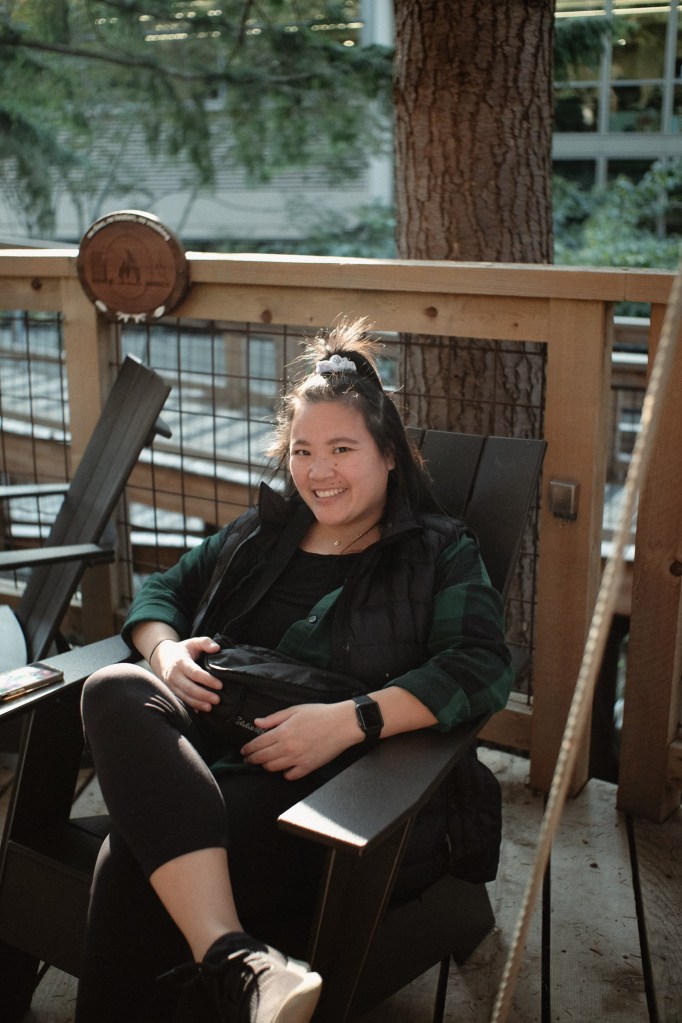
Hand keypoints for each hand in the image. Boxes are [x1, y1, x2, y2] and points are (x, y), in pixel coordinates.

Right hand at [152, 636, 222, 711]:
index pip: (195, 673)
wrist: (161, 656)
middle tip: (217, 699)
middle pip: (189, 688)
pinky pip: (181, 700)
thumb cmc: (182, 650)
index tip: (220, 685)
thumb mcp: (192, 642)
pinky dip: (191, 706)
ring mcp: (171, 684)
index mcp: (181, 662)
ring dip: (198, 703)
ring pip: (184, 696)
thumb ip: (205, 642)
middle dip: (204, 695)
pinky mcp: (172, 690)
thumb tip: (217, 648)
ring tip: (210, 707)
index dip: (207, 680)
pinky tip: (200, 711)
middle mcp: (174, 675)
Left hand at [240, 701, 362, 780]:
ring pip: (273, 768)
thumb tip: (257, 723)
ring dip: (265, 766)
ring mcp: (297, 760)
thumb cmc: (320, 714)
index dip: (248, 749)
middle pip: (262, 758)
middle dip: (252, 759)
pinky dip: (284, 773)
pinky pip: (290, 776)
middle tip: (248, 759)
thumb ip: (274, 718)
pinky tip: (284, 768)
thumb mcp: (295, 710)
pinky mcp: (308, 767)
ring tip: (264, 763)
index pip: (257, 744)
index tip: (243, 750)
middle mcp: (287, 748)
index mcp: (283, 732)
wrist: (342, 724)